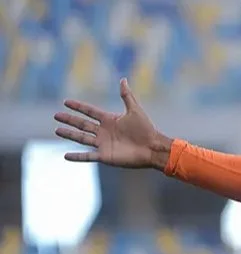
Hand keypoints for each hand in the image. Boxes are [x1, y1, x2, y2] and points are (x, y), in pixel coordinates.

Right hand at [54, 78, 172, 169]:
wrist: (153, 148)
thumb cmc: (146, 129)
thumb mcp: (135, 110)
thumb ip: (127, 96)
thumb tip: (123, 79)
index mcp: (110, 120)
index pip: (90, 112)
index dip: (78, 107)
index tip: (66, 102)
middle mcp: (104, 132)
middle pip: (82, 124)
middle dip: (70, 120)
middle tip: (56, 115)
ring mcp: (103, 144)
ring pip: (82, 138)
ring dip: (69, 134)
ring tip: (57, 130)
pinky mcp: (105, 156)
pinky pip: (88, 156)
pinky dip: (77, 156)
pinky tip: (65, 156)